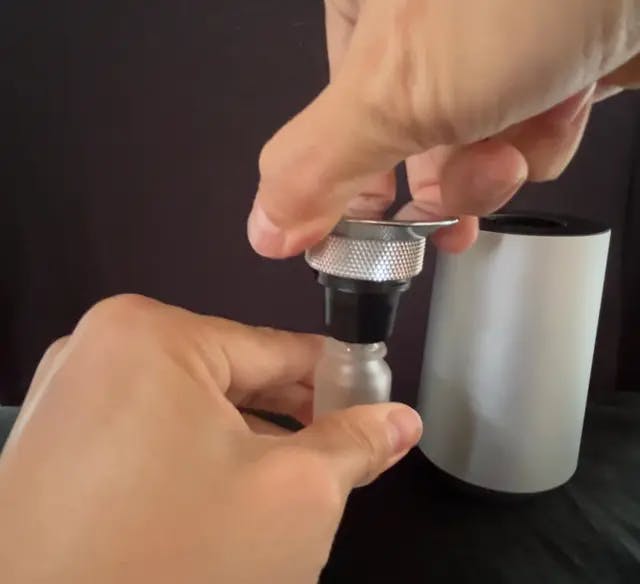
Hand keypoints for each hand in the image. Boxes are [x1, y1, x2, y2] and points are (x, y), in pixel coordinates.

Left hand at [0, 295, 421, 582]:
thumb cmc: (166, 568)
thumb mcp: (293, 495)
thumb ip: (354, 444)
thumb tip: (397, 421)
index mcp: (150, 336)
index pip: (277, 346)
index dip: (336, 378)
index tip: (371, 401)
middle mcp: (99, 353)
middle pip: (233, 377)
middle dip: (292, 417)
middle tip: (341, 451)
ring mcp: (70, 401)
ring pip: (192, 408)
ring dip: (246, 442)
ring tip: (288, 480)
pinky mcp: (56, 447)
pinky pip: (151, 434)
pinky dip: (196, 459)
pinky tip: (224, 498)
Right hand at [248, 0, 639, 257]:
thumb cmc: (513, 0)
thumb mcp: (392, 90)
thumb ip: (317, 166)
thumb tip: (261, 232)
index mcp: (364, 22)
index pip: (335, 133)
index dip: (349, 195)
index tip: (364, 246)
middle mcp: (423, 37)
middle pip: (409, 151)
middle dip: (442, 185)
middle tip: (461, 204)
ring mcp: (490, 52)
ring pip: (473, 151)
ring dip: (501, 163)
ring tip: (524, 137)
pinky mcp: (550, 66)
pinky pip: (529, 134)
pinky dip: (549, 136)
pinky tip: (569, 100)